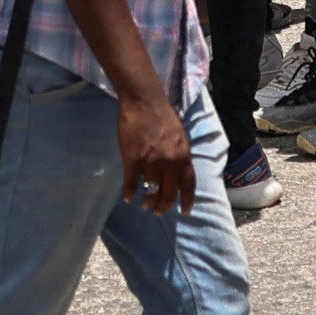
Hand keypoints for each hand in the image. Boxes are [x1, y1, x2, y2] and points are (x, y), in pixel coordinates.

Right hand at [117, 90, 195, 212]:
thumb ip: (180, 156)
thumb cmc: (163, 116)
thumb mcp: (180, 137)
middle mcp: (170, 162)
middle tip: (158, 212)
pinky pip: (132, 182)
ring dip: (148, 201)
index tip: (184, 212)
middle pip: (169, 193)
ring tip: (144, 205)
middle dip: (164, 206)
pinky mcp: (133, 159)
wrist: (144, 102)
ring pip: (151, 190)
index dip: (187, 201)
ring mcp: (151, 161)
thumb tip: (178, 172)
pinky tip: (128, 198)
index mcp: (183, 156)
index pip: (188, 185)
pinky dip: (129, 192)